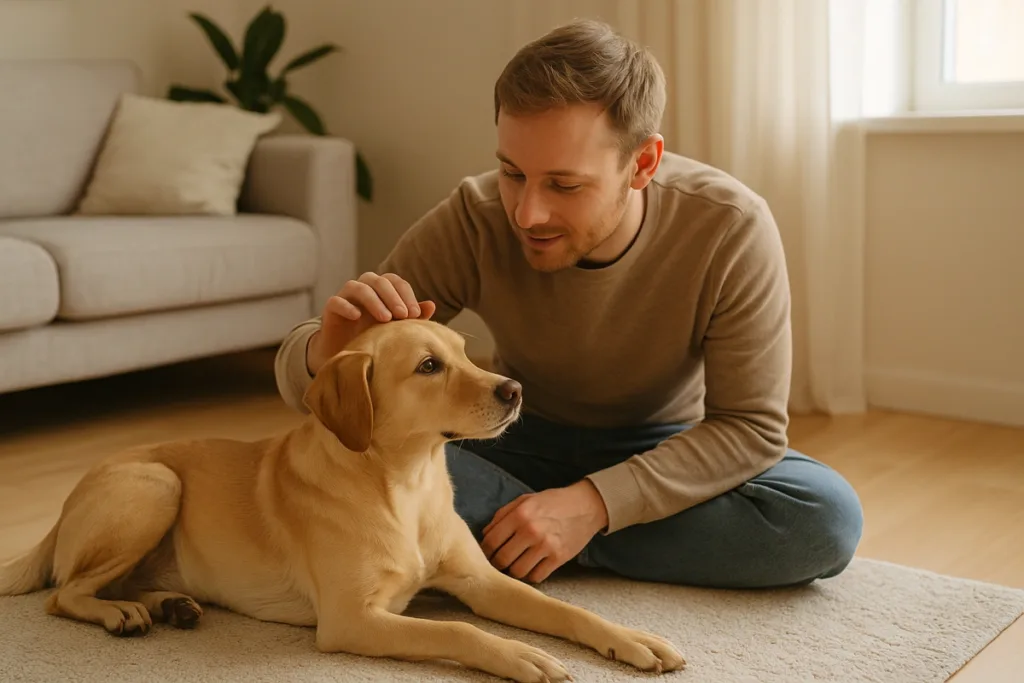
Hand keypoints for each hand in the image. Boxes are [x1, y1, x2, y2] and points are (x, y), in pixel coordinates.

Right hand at [307, 272, 435, 374]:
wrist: (346, 356)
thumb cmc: (374, 338)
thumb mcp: (395, 329)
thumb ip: (412, 317)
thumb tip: (431, 305)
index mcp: (381, 291)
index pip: (395, 281)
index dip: (406, 294)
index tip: (415, 314)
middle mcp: (363, 289)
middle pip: (377, 280)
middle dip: (392, 296)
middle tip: (403, 315)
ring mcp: (346, 297)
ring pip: (358, 287)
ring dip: (373, 300)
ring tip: (385, 318)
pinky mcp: (330, 309)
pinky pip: (336, 301)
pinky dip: (346, 306)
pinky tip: (357, 317)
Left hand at [481, 480, 608, 583]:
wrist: (586, 505)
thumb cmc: (553, 502)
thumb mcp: (525, 500)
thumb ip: (503, 515)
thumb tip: (485, 534)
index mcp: (520, 514)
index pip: (491, 541)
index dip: (485, 551)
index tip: (487, 553)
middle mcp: (531, 531)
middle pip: (502, 560)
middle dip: (497, 563)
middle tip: (500, 562)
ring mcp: (546, 546)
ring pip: (518, 572)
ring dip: (514, 570)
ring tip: (517, 564)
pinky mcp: (559, 558)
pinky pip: (537, 576)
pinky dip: (531, 575)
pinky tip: (532, 566)